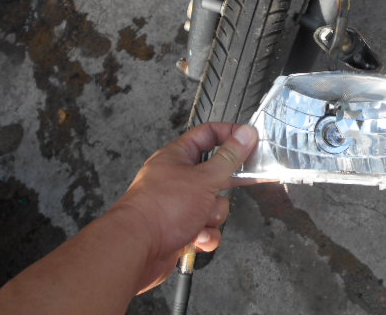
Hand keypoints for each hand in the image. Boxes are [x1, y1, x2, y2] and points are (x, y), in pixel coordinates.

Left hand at [110, 122, 261, 291]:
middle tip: (227, 186)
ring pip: (214, 205)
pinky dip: (205, 234)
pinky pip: (207, 228)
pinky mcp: (181, 228)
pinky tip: (195, 237)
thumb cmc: (160, 209)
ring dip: (212, 215)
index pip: (208, 134)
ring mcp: (179, 204)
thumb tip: (245, 135)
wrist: (136, 250)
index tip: (249, 140)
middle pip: (215, 174)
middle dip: (222, 187)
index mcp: (177, 156)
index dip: (230, 134)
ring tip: (199, 219)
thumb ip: (229, 158)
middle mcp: (177, 178)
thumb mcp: (204, 178)